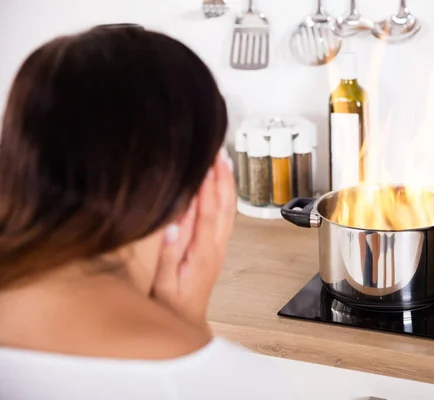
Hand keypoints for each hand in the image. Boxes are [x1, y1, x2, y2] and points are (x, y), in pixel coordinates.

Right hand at [152, 149, 235, 326]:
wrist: (185, 321)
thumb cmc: (171, 305)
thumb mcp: (163, 284)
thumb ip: (168, 255)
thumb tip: (173, 225)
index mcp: (202, 252)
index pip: (207, 212)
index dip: (207, 187)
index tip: (205, 165)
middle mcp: (215, 246)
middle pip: (225, 206)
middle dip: (223, 176)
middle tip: (219, 152)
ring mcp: (218, 246)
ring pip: (228, 209)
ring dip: (227, 183)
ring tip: (223, 161)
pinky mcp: (216, 247)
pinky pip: (224, 216)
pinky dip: (224, 196)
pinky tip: (220, 186)